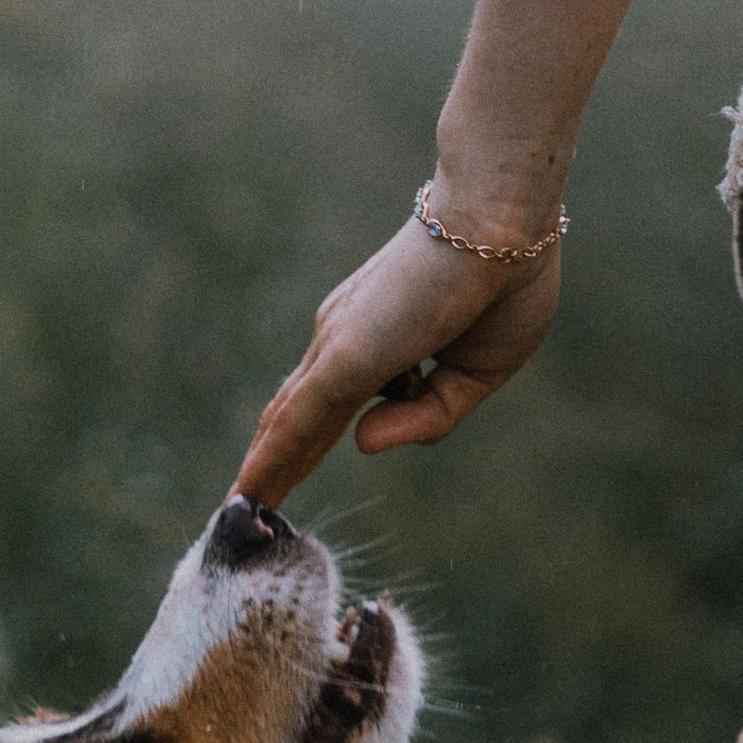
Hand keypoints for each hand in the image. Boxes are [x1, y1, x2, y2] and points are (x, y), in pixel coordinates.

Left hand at [235, 203, 561, 503]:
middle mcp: (347, 337)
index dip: (313, 441)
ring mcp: (338, 346)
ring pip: (288, 423)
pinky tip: (248, 496)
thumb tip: (360, 444)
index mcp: (382, 336)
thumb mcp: (477, 375)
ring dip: (264, 473)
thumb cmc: (505, 283)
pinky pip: (294, 422)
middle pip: (299, 415)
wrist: (502, 224)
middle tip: (248, 508)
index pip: (333, 400)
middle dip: (276, 463)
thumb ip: (428, 418)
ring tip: (237, 518)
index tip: (291, 473)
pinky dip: (270, 463)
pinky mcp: (341, 358)